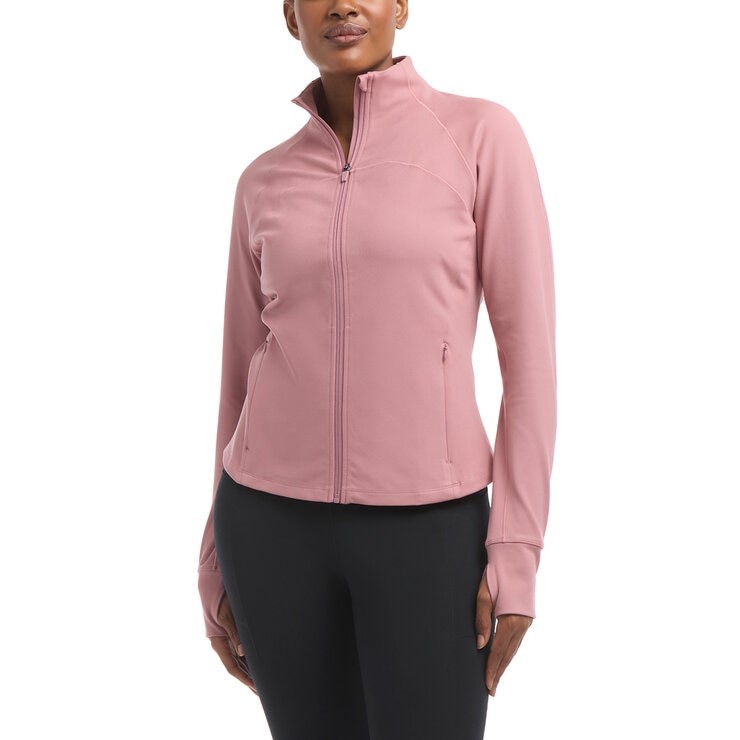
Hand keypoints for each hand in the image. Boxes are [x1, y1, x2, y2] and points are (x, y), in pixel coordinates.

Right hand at [209, 591, 258, 693]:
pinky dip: (252, 657)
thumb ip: (235, 633)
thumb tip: (243, 651)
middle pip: (238, 666)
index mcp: (219, 643)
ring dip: (252, 670)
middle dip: (250, 678)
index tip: (255, 687)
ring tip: (264, 681)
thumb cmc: (220, 599)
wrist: (216, 583)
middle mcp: (225, 643)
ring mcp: (230, 638)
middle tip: (262, 692)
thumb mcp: (227, 616)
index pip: (232, 667)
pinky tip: (261, 662)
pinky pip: (245, 648)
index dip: (244, 678)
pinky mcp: (236, 630)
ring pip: (242, 659)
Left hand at [475, 570, 532, 696]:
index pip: (499, 650)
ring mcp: (526, 622)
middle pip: (508, 654)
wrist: (516, 559)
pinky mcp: (525, 619)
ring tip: (495, 679)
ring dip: (504, 664)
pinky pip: (516, 641)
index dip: (492, 668)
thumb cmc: (496, 574)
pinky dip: (509, 652)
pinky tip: (503, 659)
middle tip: (491, 690)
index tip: (487, 685)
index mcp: (511, 619)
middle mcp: (522, 624)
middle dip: (499, 672)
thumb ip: (482, 620)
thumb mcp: (484, 594)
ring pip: (514, 649)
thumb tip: (481, 646)